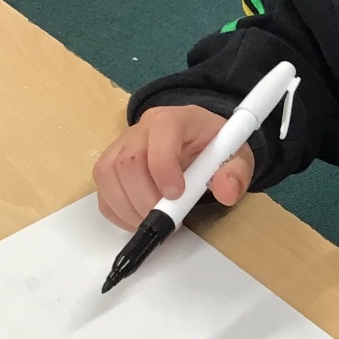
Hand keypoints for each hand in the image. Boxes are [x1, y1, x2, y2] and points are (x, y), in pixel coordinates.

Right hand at [93, 104, 254, 230]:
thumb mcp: (236, 156)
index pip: (160, 133)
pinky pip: (102, 188)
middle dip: (144, 197)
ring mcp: (121, 145)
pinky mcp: (111, 164)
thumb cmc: (213, 146)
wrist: (197, 140)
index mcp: (174, 119)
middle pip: (127, 160)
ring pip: (107, 174)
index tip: (176, 195)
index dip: (163, 167)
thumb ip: (236, 173)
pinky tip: (137, 217)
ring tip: (152, 219)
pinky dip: (117, 210)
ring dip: (127, 207)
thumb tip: (226, 191)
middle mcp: (141, 128)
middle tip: (165, 217)